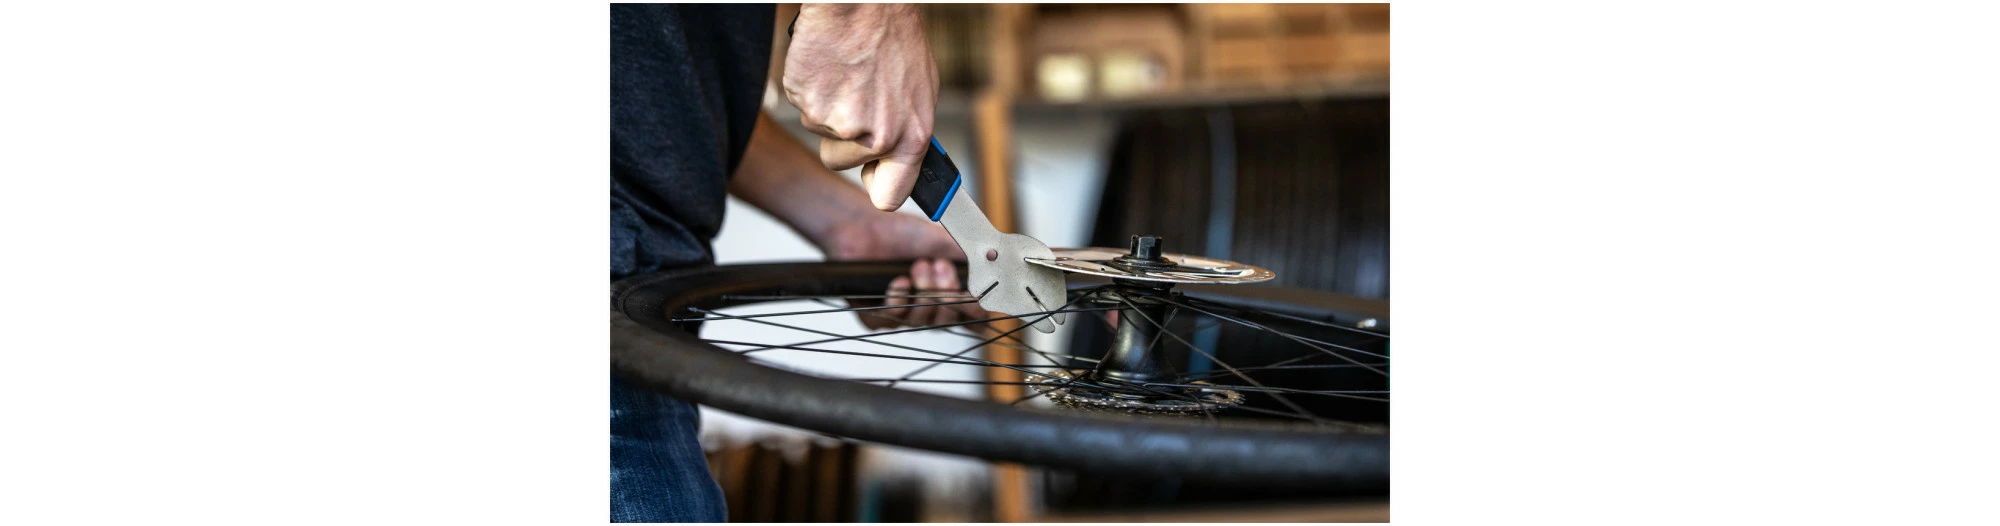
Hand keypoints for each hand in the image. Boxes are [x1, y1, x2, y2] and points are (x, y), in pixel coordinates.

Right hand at [783, 3, 938, 211]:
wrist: (863, 3)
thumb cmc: (893, 36)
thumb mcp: (921, 89)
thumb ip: (909, 132)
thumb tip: (901, 163)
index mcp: (910, 136)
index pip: (889, 196)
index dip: (877, 187)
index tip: (874, 177)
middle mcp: (876, 136)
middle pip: (841, 163)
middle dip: (843, 139)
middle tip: (856, 98)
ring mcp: (839, 123)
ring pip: (822, 133)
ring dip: (829, 108)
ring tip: (847, 73)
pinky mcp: (808, 104)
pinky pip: (804, 108)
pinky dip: (813, 89)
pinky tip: (830, 66)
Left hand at [818, 211, 985, 329]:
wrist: (865, 223)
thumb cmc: (900, 232)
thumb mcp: (943, 243)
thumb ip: (970, 261)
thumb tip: (996, 273)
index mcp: (943, 293)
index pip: (966, 317)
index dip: (975, 316)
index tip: (979, 303)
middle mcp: (923, 307)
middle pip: (947, 322)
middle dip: (948, 295)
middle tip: (941, 267)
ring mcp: (900, 313)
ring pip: (922, 322)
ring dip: (924, 292)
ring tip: (918, 266)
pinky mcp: (873, 315)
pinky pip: (892, 319)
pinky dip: (898, 300)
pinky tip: (899, 281)